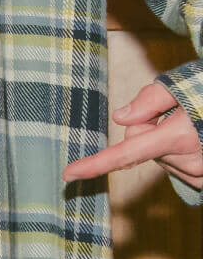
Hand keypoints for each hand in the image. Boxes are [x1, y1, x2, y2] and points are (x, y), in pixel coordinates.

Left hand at [62, 82, 202, 189]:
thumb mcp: (186, 83)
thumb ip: (151, 99)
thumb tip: (121, 117)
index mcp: (178, 137)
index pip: (125, 153)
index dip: (94, 165)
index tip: (69, 174)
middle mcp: (190, 161)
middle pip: (145, 149)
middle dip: (152, 131)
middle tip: (180, 112)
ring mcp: (202, 174)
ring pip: (163, 160)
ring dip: (171, 143)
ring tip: (199, 123)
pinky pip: (182, 168)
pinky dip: (186, 154)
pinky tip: (202, 137)